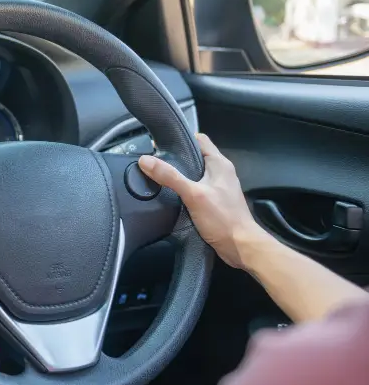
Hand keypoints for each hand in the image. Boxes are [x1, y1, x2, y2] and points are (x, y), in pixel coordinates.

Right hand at [138, 133, 268, 268]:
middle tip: (155, 162)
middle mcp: (221, 172)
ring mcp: (219, 187)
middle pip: (195, 157)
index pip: (200, 140)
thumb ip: (170, 177)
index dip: (181, 138)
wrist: (240, 246)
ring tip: (159, 177)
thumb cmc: (222, 217)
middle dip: (176, 158)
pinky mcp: (215, 201)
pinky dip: (185, 189)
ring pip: (195, 173)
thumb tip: (145, 160)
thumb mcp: (193, 194)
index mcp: (219, 163)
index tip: (160, 144)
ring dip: (180, 175)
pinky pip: (197, 188)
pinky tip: (172, 196)